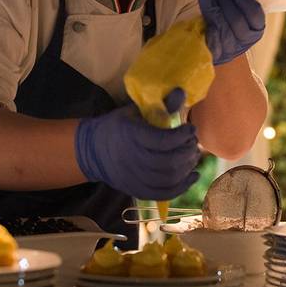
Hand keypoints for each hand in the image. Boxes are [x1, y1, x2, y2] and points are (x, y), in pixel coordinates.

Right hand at [75, 91, 199, 200]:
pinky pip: (163, 193)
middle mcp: (132, 159)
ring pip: (168, 179)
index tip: (190, 129)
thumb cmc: (118, 126)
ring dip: (187, 168)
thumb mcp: (135, 111)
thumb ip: (160, 104)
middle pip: (168, 162)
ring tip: (192, 156)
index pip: (162, 141)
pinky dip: (182, 187)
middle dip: (187, 152)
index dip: (182, 136)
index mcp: (132, 135)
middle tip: (192, 143)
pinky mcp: (136, 190)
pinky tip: (192, 176)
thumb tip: (181, 93)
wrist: (93, 150)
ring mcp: (134, 177)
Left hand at [199, 0, 264, 64]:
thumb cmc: (225, 16)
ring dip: (213, 10)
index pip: (254, 11)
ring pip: (225, 30)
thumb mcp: (236, 3)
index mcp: (257, 28)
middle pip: (238, 20)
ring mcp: (231, 50)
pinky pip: (214, 46)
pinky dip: (210, 32)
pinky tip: (204, 18)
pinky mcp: (215, 56)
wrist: (212, 42)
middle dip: (225, 1)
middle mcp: (246, 41)